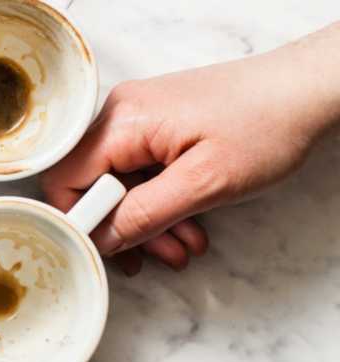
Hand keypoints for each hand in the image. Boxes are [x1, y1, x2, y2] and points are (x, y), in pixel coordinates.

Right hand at [42, 23, 339, 273]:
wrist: (307, 91)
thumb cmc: (266, 126)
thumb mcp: (205, 184)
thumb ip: (145, 214)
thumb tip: (102, 239)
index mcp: (124, 121)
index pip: (66, 178)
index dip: (82, 220)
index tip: (108, 250)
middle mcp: (122, 113)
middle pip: (94, 184)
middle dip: (125, 227)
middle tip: (156, 257)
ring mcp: (139, 117)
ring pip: (119, 183)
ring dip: (148, 221)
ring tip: (185, 246)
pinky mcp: (156, 125)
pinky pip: (140, 171)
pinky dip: (160, 201)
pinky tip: (188, 223)